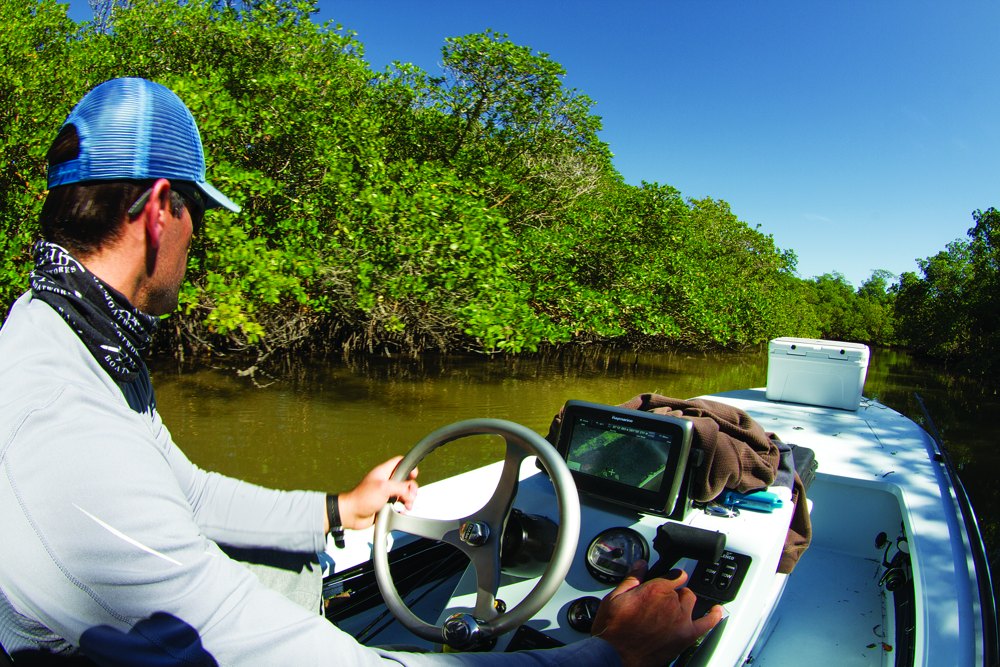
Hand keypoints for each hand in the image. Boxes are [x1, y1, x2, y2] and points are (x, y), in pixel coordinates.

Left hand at [336, 456, 417, 530]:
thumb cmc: (362, 498)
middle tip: (410, 496)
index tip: (414, 475)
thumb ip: (400, 487)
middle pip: (405, 479)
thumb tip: (410, 493)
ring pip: (403, 493)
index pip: (399, 462)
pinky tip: (401, 511)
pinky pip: (399, 504)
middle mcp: (385, 481)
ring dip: (408, 499)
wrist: (351, 514)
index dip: (409, 466)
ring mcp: (386, 493)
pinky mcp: (385, 504)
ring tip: (407, 506)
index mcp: (383, 472)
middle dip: (411, 488)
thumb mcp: (384, 488)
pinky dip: (402, 508)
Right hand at [590, 560, 722, 666]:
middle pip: (682, 589)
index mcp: (656, 589)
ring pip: (691, 601)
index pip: (675, 575)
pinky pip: (707, 622)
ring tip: (675, 607)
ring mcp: (681, 619)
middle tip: (661, 601)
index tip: (667, 580)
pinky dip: (713, 615)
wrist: (614, 656)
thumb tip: (642, 565)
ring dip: (684, 602)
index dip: (670, 577)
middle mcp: (672, 602)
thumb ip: (632, 579)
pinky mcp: (686, 636)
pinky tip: (716, 610)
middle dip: (673, 592)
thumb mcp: (614, 597)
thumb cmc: (613, 629)